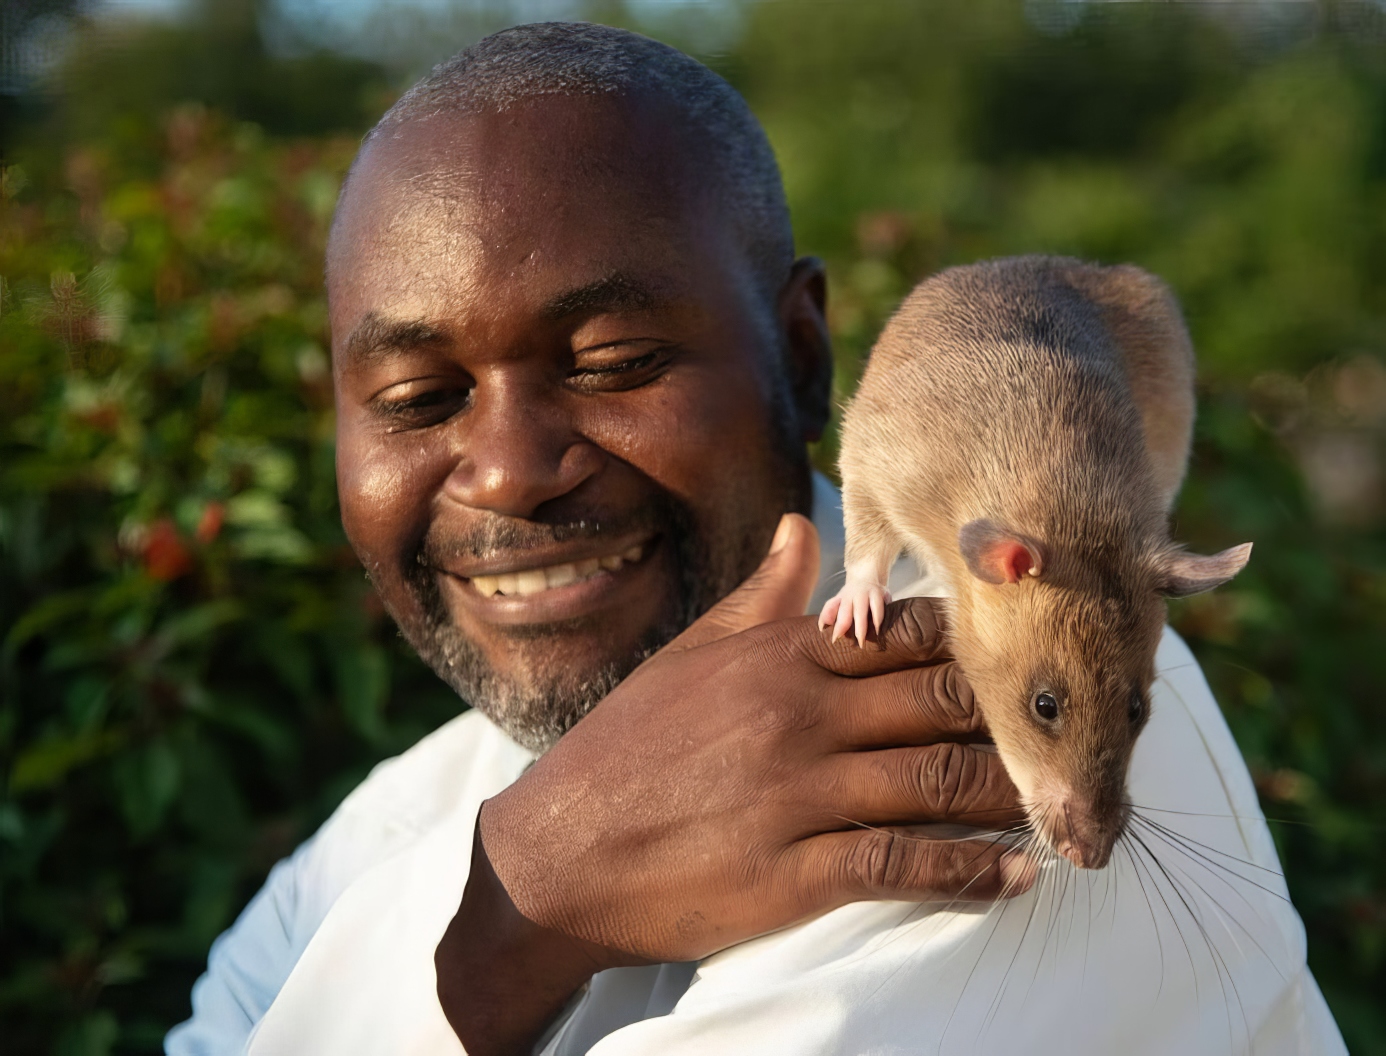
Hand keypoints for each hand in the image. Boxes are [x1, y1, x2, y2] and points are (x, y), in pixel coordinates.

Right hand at [436, 514, 1027, 1053]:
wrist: (554, 855)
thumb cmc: (625, 749)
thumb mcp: (689, 656)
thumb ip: (760, 597)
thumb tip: (804, 526)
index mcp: (776, 657)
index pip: (905, 635)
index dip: (974, 646)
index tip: (1016, 661)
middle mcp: (797, 713)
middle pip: (939, 701)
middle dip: (1009, 718)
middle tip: (1062, 734)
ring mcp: (796, 793)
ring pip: (937, 779)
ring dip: (1008, 794)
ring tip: (1057, 804)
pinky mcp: (791, 871)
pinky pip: (902, 864)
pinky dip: (968, 872)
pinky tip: (1014, 876)